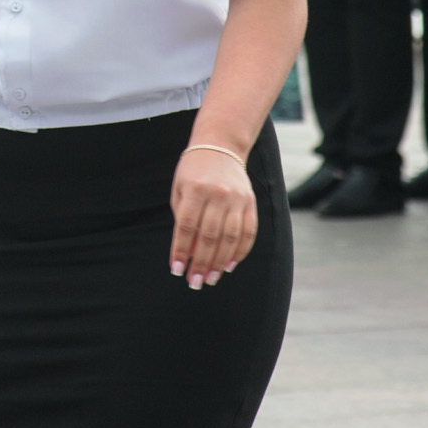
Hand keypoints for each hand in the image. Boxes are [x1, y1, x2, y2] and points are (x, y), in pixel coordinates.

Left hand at [169, 145, 256, 289]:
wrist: (221, 145)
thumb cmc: (193, 171)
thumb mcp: (180, 189)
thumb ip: (182, 219)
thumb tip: (189, 254)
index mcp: (194, 189)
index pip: (186, 226)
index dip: (181, 251)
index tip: (177, 270)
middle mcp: (217, 194)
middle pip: (208, 236)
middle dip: (201, 263)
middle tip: (195, 282)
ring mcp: (236, 198)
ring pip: (229, 238)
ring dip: (220, 262)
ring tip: (211, 278)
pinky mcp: (250, 202)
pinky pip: (248, 232)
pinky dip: (240, 251)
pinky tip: (230, 265)